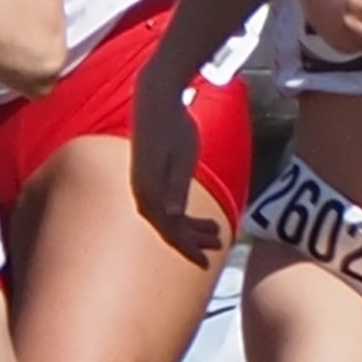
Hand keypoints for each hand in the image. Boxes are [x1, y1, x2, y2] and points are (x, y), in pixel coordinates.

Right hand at [131, 70, 222, 266]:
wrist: (157, 100)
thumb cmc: (173, 126)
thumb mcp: (182, 156)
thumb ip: (178, 186)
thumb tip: (173, 216)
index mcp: (149, 190)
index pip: (169, 230)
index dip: (188, 248)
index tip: (206, 261)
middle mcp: (143, 192)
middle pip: (168, 228)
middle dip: (193, 240)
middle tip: (218, 244)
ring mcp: (144, 185)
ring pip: (167, 218)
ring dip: (190, 228)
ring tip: (216, 231)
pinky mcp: (149, 178)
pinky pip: (165, 206)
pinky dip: (183, 215)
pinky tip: (199, 216)